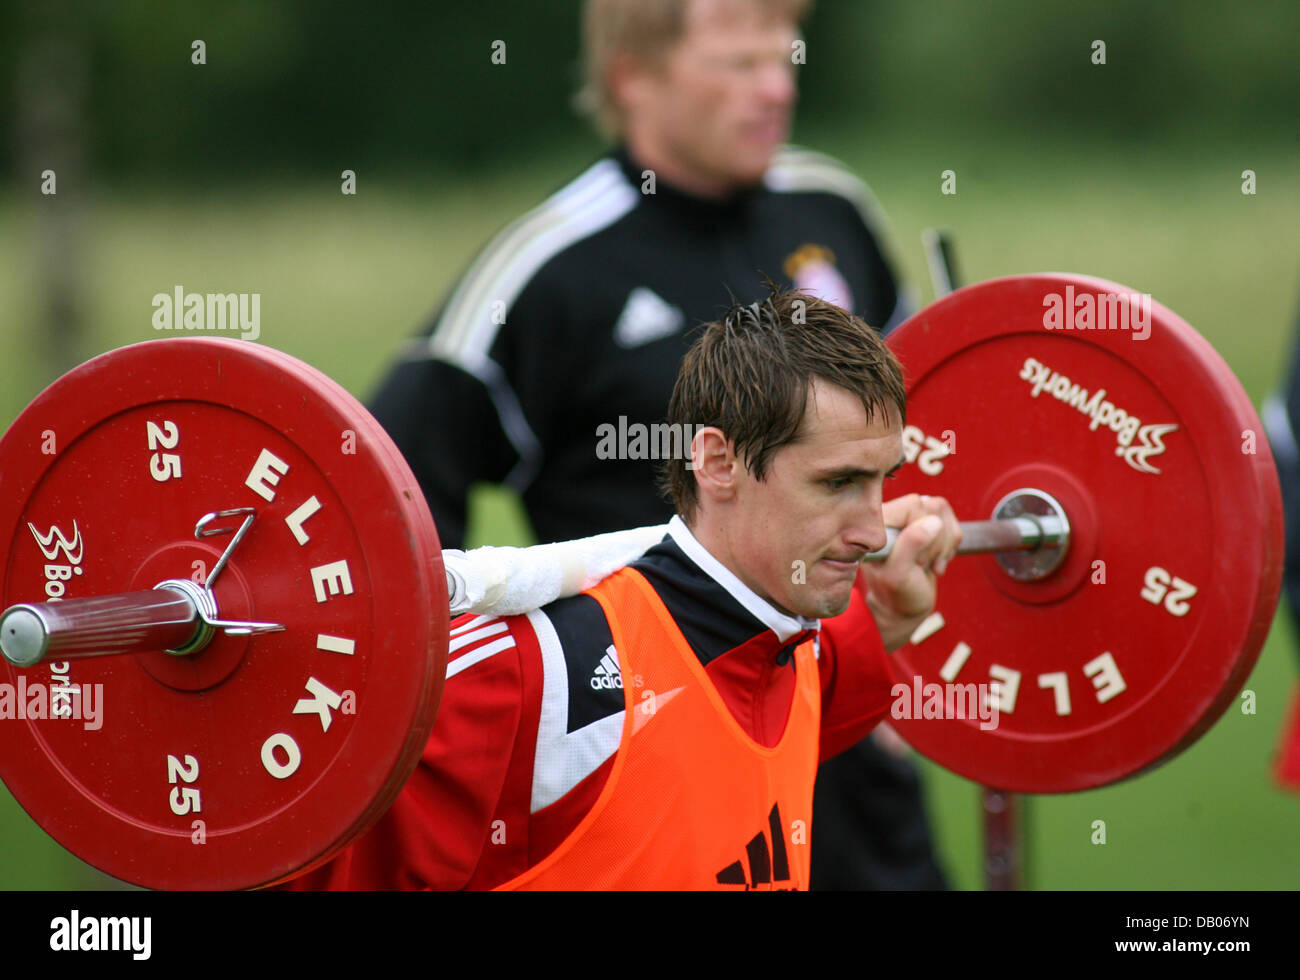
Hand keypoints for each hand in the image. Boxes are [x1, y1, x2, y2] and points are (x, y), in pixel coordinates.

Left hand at [859, 494, 960, 651]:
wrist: (904, 607)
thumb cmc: (896, 594)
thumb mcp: (898, 575)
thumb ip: (910, 546)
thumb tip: (933, 522)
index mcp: (878, 522)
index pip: (913, 505)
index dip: (921, 533)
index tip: (914, 559)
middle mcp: (892, 515)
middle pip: (932, 507)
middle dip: (934, 542)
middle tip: (920, 564)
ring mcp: (910, 518)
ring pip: (943, 512)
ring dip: (943, 545)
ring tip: (926, 564)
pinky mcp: (926, 524)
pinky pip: (950, 522)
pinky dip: (950, 545)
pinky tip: (935, 562)